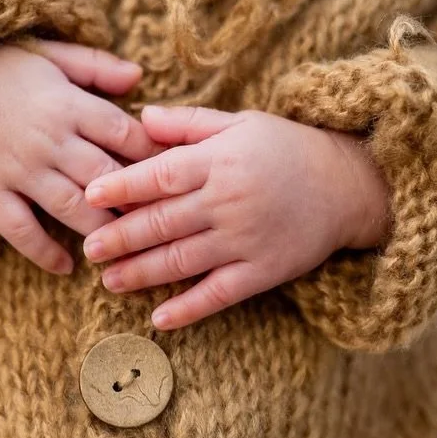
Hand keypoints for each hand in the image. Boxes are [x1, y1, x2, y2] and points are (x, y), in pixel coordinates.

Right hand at [0, 41, 161, 274]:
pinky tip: (66, 267)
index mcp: (68, 104)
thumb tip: (139, 79)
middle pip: (106, 177)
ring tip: (124, 252)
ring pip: (71, 208)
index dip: (155, 157)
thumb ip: (95, 66)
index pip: (126, 134)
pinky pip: (20, 230)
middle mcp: (48, 140)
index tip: (177, 176)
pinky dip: (43, 252)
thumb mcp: (49, 55)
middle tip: (165, 226)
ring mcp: (18, 170)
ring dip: (101, 232)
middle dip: (138, 203)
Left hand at [83, 107, 390, 328]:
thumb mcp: (239, 123)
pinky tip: (159, 319)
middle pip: (163, 222)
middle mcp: (228, 201)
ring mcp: (245, 239)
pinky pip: (219, 294)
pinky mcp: (263, 271)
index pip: (160, 174)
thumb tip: (140, 118)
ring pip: (182, 260)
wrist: (347, 184)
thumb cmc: (286, 148)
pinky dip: (189, 309)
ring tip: (109, 281)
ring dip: (141, 273)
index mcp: (219, 160)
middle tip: (88, 248)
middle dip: (120, 237)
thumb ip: (188, 124)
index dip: (122, 186)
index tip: (89, 195)